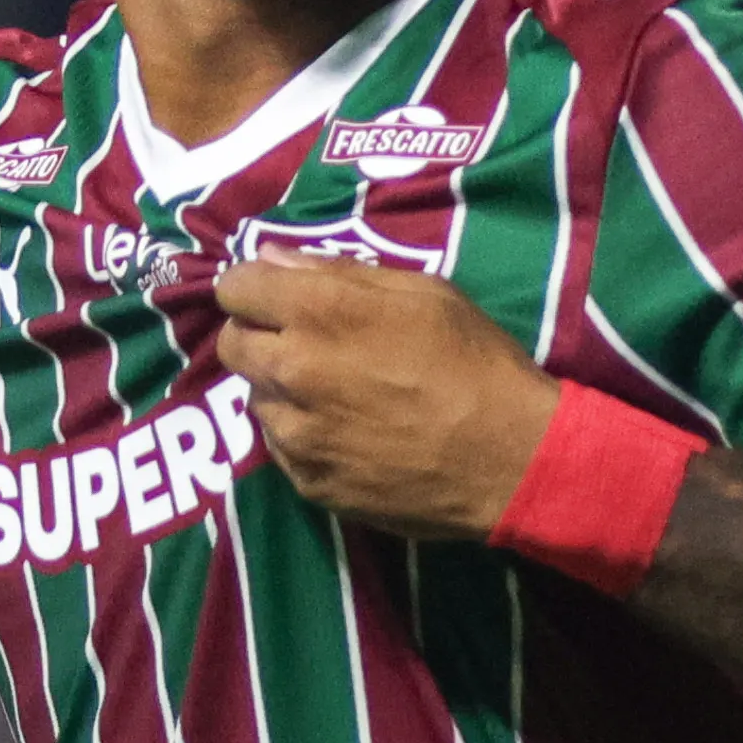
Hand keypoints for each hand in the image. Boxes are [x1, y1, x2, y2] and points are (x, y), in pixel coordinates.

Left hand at [212, 249, 559, 541]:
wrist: (511, 460)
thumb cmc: (476, 363)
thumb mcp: (422, 293)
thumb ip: (339, 272)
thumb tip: (274, 259)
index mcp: (319, 312)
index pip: (235, 287)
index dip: (254, 286)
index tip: (277, 294)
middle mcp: (291, 371)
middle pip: (231, 343)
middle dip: (257, 334)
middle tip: (303, 341)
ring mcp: (295, 435)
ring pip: (255, 397)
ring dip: (281, 388)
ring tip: (335, 393)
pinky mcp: (307, 483)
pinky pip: (281, 447)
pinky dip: (301, 434)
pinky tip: (348, 433)